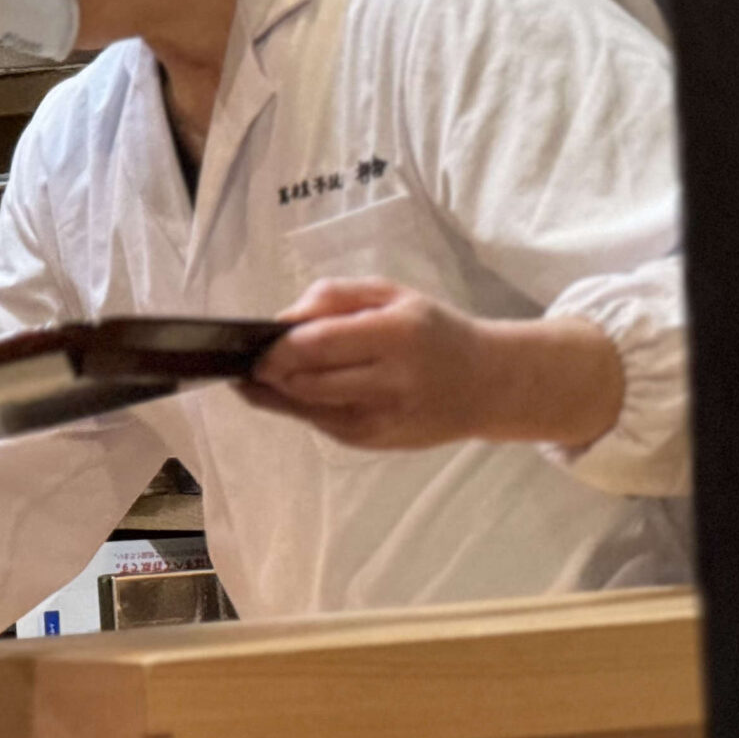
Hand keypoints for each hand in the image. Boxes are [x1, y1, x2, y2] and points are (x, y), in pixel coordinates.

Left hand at [248, 279, 622, 453]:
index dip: (276, 347)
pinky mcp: (374, 442)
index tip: (252, 340)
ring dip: (276, 392)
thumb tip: (283, 319)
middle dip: (270, 371)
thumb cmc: (433, 332)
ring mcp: (382, 418)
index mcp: (396, 335)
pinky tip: (289, 391)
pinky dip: (299, 406)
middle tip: (250, 359)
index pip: (318, 344)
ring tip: (258, 376)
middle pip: (306, 380)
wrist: (487, 384)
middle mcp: (390, 380)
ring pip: (307, 407)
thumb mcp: (394, 295)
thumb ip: (336, 298)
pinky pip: (320, 423)